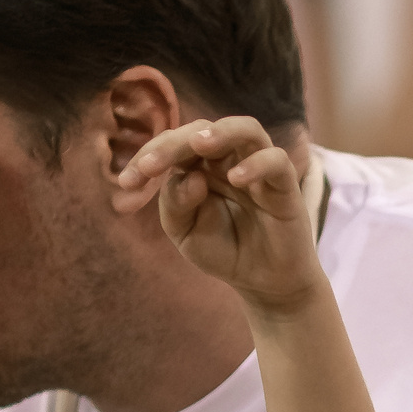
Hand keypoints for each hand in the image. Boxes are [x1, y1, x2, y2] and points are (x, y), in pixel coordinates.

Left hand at [117, 117, 321, 314]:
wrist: (264, 282)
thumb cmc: (224, 250)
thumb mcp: (185, 233)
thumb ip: (176, 204)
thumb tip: (190, 177)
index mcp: (199, 166)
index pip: (173, 145)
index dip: (148, 156)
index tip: (126, 182)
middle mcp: (227, 160)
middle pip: (202, 129)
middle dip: (172, 143)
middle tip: (150, 167)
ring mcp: (257, 168)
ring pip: (245, 129)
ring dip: (220, 131)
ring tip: (200, 143)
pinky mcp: (285, 184)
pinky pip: (275, 160)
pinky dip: (256, 164)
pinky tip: (237, 179)